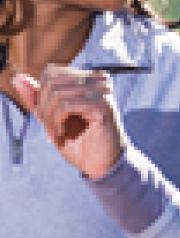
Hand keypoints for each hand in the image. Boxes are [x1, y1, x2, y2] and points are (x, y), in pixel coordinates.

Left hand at [12, 65, 126, 178]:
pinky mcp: (103, 105)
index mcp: (90, 78)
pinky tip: (63, 135)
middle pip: (51, 82)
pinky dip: (57, 123)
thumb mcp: (52, 118)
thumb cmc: (80, 141)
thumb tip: (19, 79)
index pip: (50, 73)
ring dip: (49, 118)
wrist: (102, 164)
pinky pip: (65, 105)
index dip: (41, 96)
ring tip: (57, 134)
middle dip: (43, 108)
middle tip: (51, 129)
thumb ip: (37, 99)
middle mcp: (99, 79)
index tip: (47, 119)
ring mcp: (103, 91)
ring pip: (56, 93)